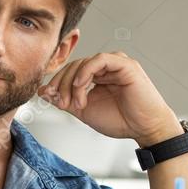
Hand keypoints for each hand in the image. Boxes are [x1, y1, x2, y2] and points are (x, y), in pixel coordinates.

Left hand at [38, 51, 180, 145]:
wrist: (144, 128)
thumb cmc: (121, 120)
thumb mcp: (84, 111)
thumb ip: (65, 100)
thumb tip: (43, 92)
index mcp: (97, 76)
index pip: (70, 71)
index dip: (57, 83)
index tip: (49, 97)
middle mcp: (105, 68)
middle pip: (74, 66)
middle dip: (62, 84)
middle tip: (61, 103)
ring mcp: (116, 64)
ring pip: (84, 63)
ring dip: (73, 83)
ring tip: (76, 103)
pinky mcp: (125, 64)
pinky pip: (99, 60)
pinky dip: (86, 72)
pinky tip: (81, 87)